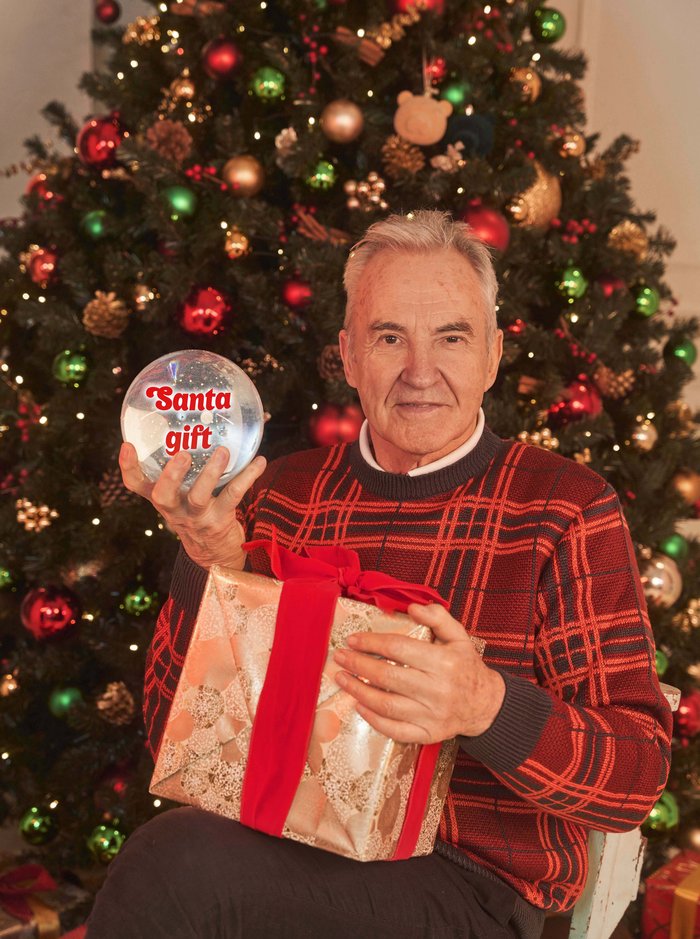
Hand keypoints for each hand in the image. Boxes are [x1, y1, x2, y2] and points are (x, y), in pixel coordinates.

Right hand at [119, 442, 266, 570]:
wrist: (214, 555)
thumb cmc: (196, 513)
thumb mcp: (181, 496)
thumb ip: (183, 469)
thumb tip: (200, 424)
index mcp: (162, 499)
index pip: (136, 485)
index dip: (128, 467)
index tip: (128, 445)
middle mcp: (175, 509)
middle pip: (163, 495)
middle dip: (171, 475)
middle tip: (183, 454)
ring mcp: (197, 517)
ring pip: (199, 496)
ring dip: (211, 473)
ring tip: (223, 451)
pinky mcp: (220, 520)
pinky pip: (233, 496)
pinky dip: (248, 476)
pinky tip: (260, 461)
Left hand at [332, 603, 504, 743]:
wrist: (486, 705)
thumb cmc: (466, 667)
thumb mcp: (459, 636)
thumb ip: (438, 617)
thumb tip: (412, 607)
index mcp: (443, 662)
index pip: (398, 648)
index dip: (371, 642)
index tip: (353, 639)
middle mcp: (437, 690)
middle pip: (387, 677)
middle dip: (358, 665)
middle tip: (340, 657)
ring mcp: (431, 715)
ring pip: (387, 705)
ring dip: (358, 691)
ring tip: (342, 679)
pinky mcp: (428, 735)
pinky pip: (395, 730)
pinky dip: (374, 720)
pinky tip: (359, 706)